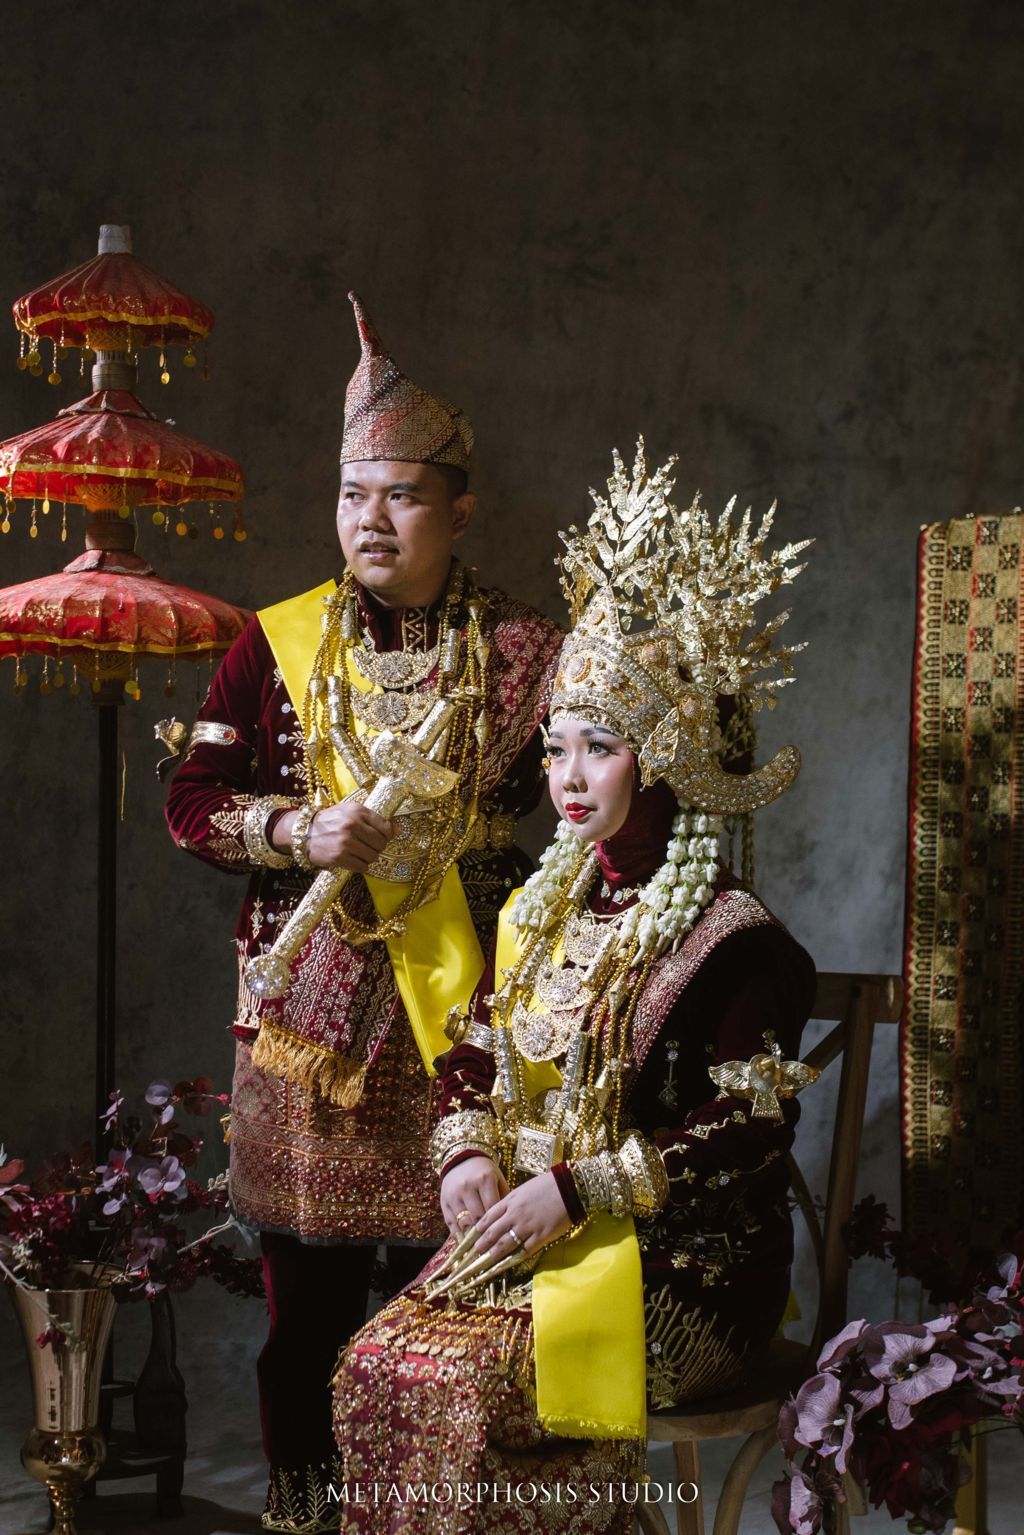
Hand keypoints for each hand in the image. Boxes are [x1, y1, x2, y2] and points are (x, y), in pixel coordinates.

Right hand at [272, 800, 393, 871]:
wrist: (304, 832)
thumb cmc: (331, 821)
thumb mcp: (350, 811)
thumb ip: (373, 819)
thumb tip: (398, 830)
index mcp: (357, 811)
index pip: (385, 827)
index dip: (387, 835)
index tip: (382, 837)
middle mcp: (352, 825)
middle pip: (381, 843)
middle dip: (378, 847)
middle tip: (369, 846)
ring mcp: (345, 842)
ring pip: (373, 857)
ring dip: (369, 858)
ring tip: (360, 853)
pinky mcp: (339, 857)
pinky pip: (362, 867)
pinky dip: (361, 866)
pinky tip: (354, 860)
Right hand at [440, 1156, 507, 1235]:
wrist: (461, 1160)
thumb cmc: (484, 1172)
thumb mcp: (497, 1178)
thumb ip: (504, 1197)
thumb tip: (510, 1221)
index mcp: (484, 1179)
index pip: (492, 1208)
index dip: (497, 1223)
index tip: (503, 1234)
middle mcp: (467, 1186)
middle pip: (477, 1217)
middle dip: (485, 1232)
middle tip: (493, 1243)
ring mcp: (454, 1195)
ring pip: (464, 1222)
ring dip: (472, 1236)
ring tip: (481, 1245)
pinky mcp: (444, 1201)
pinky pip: (451, 1223)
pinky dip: (459, 1235)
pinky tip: (467, 1242)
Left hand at [471, 1172, 572, 1259]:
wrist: (569, 1187)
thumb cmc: (547, 1185)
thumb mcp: (523, 1189)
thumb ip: (511, 1202)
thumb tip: (501, 1212)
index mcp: (510, 1201)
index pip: (489, 1217)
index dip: (479, 1228)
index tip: (471, 1237)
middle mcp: (515, 1215)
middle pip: (493, 1232)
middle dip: (482, 1244)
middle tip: (473, 1253)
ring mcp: (527, 1226)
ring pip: (505, 1244)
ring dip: (493, 1254)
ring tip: (484, 1262)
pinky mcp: (541, 1236)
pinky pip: (525, 1250)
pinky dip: (515, 1258)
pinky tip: (508, 1264)